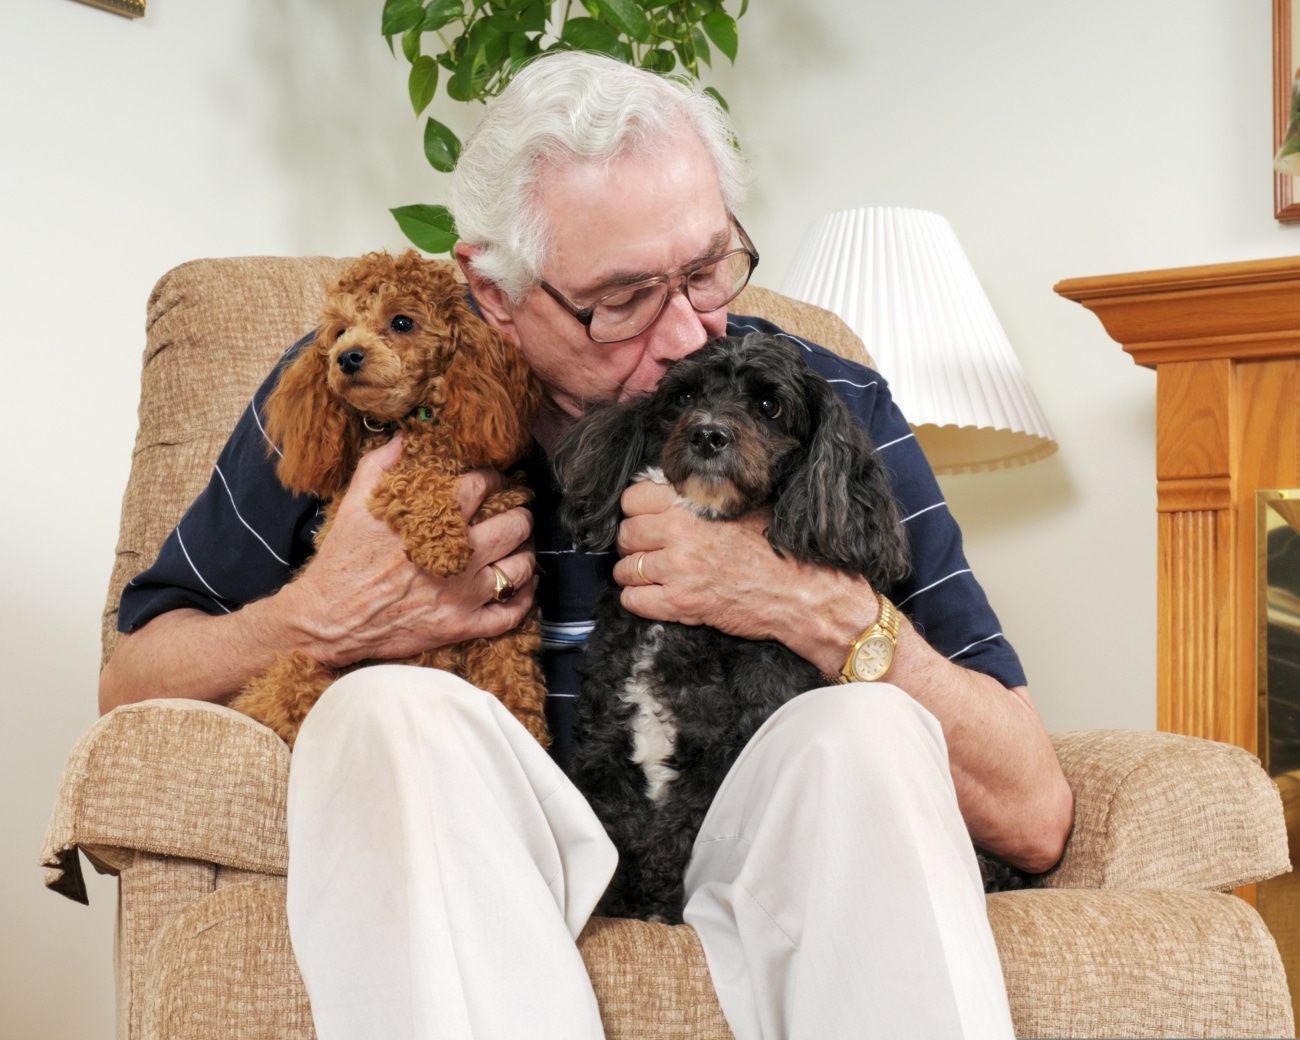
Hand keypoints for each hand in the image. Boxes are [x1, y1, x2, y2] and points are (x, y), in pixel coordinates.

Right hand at [286, 437, 538, 666]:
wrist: (328, 617)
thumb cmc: (343, 558)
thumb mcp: (356, 501)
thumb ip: (382, 462)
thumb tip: (406, 436)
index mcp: (435, 518)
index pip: (483, 485)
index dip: (492, 479)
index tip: (490, 482)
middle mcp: (457, 554)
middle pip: (514, 524)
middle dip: (518, 513)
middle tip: (513, 512)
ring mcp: (463, 594)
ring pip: (521, 567)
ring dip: (524, 553)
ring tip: (517, 546)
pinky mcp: (461, 625)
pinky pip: (511, 613)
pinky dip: (524, 599)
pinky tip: (523, 587)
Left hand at [612, 479, 790, 634]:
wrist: (798, 590)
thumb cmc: (774, 549)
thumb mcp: (742, 507)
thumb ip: (704, 497)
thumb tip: (673, 492)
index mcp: (692, 504)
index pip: (633, 498)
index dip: (635, 511)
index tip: (643, 520)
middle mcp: (679, 533)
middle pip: (626, 535)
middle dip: (632, 544)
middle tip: (647, 552)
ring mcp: (677, 569)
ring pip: (625, 570)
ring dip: (633, 575)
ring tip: (650, 577)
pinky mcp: (680, 602)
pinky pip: (633, 601)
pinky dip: (637, 601)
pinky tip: (653, 597)